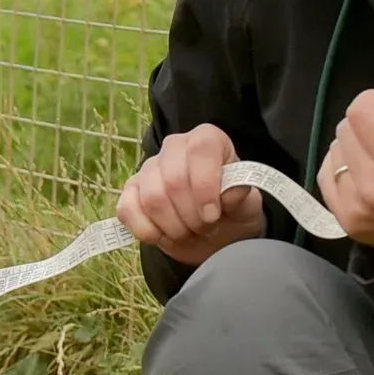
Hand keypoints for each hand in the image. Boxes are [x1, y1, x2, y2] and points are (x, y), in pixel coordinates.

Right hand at [117, 123, 264, 264]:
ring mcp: (148, 169)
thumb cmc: (231, 210)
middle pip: (173, 180)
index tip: (213, 214)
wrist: (213, 230)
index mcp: (206, 139)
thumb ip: (239, 194)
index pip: (200, 150)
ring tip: (189, 232)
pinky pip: (127, 210)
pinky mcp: (130, 192)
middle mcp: (174, 147)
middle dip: (191, 215)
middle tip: (205, 227)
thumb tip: (228, 193)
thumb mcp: (246, 203)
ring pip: (152, 199)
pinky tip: (164, 235)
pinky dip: (147, 231)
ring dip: (173, 226)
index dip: (205, 185)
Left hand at [320, 82, 373, 253]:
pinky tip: (365, 173)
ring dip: (353, 147)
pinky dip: (342, 168)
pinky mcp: (346, 221)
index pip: (359, 112)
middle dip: (366, 124)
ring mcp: (354, 207)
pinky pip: (327, 176)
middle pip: (345, 128)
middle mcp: (370, 186)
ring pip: (334, 150)